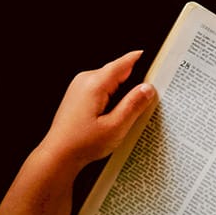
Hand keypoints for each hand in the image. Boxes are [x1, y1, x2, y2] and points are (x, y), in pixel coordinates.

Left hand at [36, 50, 155, 168]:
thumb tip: (148, 88)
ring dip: (122, 94)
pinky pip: (102, 89)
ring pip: (111, 82)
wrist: (59, 154)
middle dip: (134, 84)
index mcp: (95, 84)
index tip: (156, 61)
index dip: (142, 60)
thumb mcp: (115, 127)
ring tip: (126, 116)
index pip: (124, 63)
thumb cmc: (82, 143)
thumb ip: (133, 105)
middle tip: (146, 102)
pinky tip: (114, 117)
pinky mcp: (79, 95)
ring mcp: (80, 86)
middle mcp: (85, 80)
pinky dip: (112, 99)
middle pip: (118, 72)